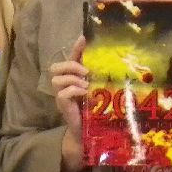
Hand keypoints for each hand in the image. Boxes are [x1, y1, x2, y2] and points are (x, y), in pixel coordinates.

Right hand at [50, 35, 87, 171]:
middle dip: (70, 65)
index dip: (75, 48)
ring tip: (86, 85)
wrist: (87, 133)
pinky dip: (74, 90)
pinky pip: (63, 93)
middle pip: (55, 67)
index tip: (83, 38)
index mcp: (72, 79)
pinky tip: (85, 94)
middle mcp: (63, 86)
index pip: (70, 59)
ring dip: (73, 79)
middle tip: (85, 72)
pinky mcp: (62, 106)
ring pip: (57, 79)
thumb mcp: (98, 92)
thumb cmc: (94, 111)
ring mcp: (60, 96)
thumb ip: (100, 81)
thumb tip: (116, 67)